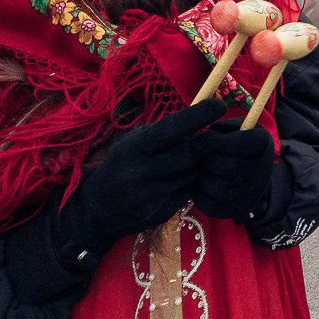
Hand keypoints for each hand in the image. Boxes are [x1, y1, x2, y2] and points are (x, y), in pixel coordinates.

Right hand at [58, 99, 227, 256]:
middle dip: (200, 145)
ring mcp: (153, 194)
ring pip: (192, 173)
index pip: (172, 129)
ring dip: (194, 165)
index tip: (220, 105)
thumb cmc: (121, 165)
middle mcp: (143, 171)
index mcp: (134, 148)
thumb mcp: (132, 143)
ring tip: (180, 162)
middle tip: (200, 140)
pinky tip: (174, 181)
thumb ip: (161, 132)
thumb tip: (196, 117)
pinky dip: (187, 183)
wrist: (98, 210)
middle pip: (190, 153)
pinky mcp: (162, 212)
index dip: (198, 116)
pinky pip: (188, 192)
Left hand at [191, 116, 275, 220]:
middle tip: (202, 156)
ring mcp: (250, 194)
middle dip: (206, 160)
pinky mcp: (236, 210)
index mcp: (262, 143)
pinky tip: (205, 182)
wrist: (255, 173)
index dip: (209, 141)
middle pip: (222, 166)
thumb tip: (193, 136)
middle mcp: (261, 170)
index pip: (231, 143)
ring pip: (211, 185)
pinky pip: (206, 202)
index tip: (198, 140)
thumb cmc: (239, 142)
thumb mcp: (235, 126)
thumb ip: (218, 128)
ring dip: (201, 175)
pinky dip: (199, 192)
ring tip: (205, 168)